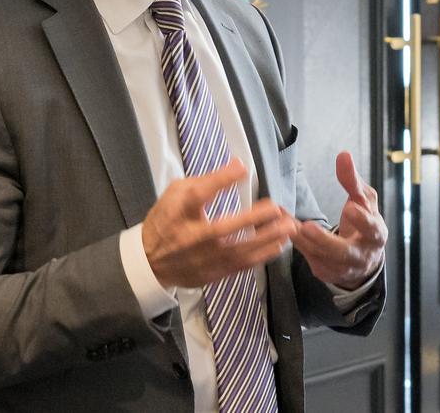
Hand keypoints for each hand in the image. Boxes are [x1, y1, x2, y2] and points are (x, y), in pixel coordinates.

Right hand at [142, 158, 298, 288]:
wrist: (150, 261)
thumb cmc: (168, 219)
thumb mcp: (176, 193)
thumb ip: (206, 180)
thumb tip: (239, 166)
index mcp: (178, 213)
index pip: (197, 195)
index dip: (220, 180)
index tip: (242, 169)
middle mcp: (190, 237)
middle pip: (221, 229)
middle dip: (251, 219)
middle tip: (277, 208)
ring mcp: (202, 259)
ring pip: (237, 252)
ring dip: (266, 240)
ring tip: (288, 227)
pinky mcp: (212, 274)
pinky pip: (241, 266)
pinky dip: (262, 256)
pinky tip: (279, 244)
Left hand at [291, 151, 387, 289]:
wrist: (362, 261)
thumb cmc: (364, 225)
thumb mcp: (364, 201)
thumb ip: (352, 180)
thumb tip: (343, 155)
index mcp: (375, 235)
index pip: (371, 229)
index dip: (363, 220)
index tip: (351, 208)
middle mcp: (359, 255)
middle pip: (342, 252)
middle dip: (325, 240)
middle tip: (308, 227)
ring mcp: (340, 268)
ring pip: (318, 254)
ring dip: (300, 237)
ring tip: (285, 220)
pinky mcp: (323, 271)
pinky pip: (306, 256)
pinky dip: (294, 241)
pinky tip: (281, 227)